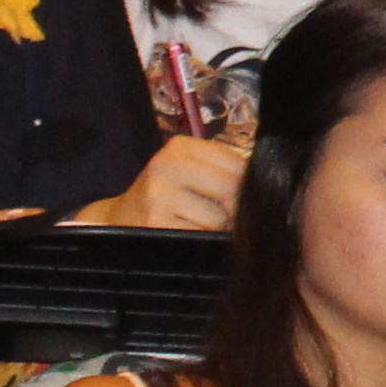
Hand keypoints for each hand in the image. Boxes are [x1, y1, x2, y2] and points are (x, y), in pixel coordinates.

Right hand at [91, 135, 249, 233]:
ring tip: (199, 223)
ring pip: (219, 216)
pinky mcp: (156, 224)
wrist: (118, 220)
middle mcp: (166, 165)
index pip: (237, 163)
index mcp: (180, 147)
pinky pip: (201, 235)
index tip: (239, 194)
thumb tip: (267, 185)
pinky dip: (202, 239)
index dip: (246, 184)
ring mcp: (158, 195)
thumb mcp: (189, 171)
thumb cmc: (164, 194)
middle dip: (235, 206)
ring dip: (218, 226)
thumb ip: (224, 171)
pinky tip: (187, 233)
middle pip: (231, 188)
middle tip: (224, 214)